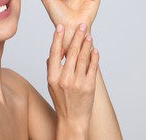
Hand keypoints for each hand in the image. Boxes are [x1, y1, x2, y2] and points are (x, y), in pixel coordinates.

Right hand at [47, 23, 98, 137]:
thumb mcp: (51, 84)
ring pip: (84, 57)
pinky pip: (93, 67)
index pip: (55, 52)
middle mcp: (64, 79)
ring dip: (87, 44)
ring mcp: (78, 82)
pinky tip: (95, 50)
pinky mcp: (89, 86)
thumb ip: (52, 67)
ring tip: (89, 35)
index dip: (58, 38)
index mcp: (53, 77)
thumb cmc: (61, 101)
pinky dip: (94, 56)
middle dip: (78, 36)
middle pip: (72, 52)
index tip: (61, 27)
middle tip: (82, 26)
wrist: (72, 119)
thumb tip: (56, 50)